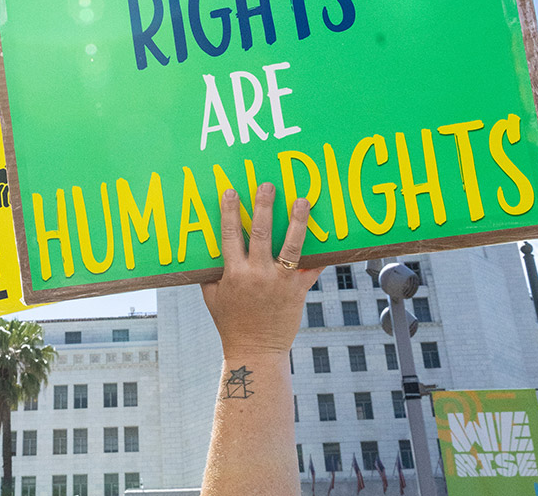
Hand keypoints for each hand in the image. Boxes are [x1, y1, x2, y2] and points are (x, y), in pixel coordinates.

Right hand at [201, 184, 321, 359]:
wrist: (255, 350)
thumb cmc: (230, 322)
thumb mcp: (212, 296)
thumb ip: (210, 272)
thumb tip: (207, 248)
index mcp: (234, 274)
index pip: (229, 235)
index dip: (229, 211)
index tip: (231, 191)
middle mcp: (258, 275)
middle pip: (261, 233)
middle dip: (264, 206)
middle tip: (268, 185)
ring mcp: (280, 282)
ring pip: (291, 246)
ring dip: (297, 221)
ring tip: (302, 201)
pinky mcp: (298, 291)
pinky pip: (312, 269)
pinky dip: (322, 254)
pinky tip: (331, 237)